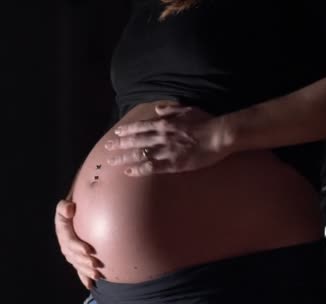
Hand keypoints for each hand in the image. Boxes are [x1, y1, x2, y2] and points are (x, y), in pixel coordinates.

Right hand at [54, 199, 103, 288]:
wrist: (75, 212)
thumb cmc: (72, 206)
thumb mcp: (65, 204)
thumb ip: (64, 206)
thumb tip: (70, 210)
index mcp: (62, 230)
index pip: (69, 241)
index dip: (78, 247)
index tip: (89, 250)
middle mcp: (65, 243)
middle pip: (74, 256)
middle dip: (84, 262)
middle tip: (96, 265)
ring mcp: (70, 252)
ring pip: (77, 264)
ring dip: (86, 271)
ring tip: (97, 275)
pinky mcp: (76, 257)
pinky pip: (79, 269)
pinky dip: (84, 278)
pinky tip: (90, 285)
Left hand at [104, 104, 231, 175]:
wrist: (218, 135)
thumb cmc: (206, 121)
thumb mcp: (187, 109)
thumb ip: (170, 109)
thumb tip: (157, 110)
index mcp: (164, 123)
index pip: (140, 127)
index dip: (126, 131)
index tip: (116, 133)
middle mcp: (161, 136)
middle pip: (135, 141)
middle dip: (119, 144)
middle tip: (106, 148)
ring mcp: (165, 150)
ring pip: (139, 154)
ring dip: (124, 158)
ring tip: (111, 162)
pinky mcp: (172, 163)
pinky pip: (151, 167)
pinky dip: (138, 170)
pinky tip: (128, 172)